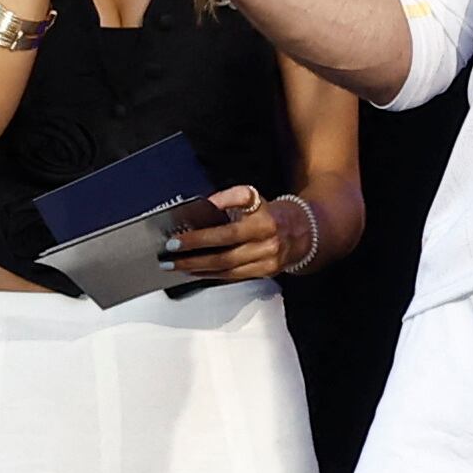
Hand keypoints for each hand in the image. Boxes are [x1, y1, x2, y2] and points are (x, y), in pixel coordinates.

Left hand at [160, 185, 309, 282]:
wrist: (302, 231)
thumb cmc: (271, 212)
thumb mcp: (254, 196)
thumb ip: (229, 198)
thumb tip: (204, 206)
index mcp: (263, 222)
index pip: (226, 233)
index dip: (200, 238)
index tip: (178, 239)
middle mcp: (266, 245)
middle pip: (223, 256)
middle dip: (193, 258)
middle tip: (169, 258)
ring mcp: (266, 263)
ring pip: (227, 270)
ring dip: (198, 269)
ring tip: (177, 266)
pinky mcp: (264, 274)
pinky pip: (234, 277)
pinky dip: (212, 275)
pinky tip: (196, 272)